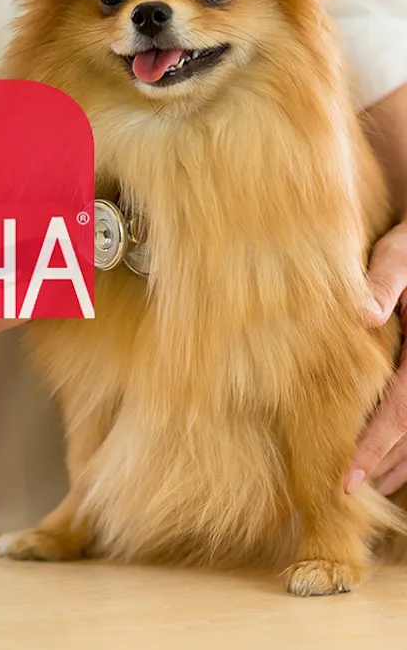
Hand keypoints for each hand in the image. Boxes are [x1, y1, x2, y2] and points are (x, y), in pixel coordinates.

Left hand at [346, 220, 406, 494]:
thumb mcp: (398, 256)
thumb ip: (383, 282)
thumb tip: (364, 316)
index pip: (402, 409)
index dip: (376, 446)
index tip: (349, 479)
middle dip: (386, 464)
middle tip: (349, 496)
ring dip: (403, 460)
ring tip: (373, 486)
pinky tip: (395, 461)